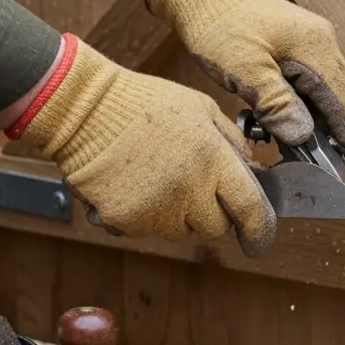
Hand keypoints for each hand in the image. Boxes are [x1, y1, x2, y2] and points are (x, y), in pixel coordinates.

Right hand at [5, 33, 275, 255]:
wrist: (83, 109)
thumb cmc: (144, 104)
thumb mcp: (201, 108)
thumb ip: (232, 142)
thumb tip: (252, 171)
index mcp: (213, 159)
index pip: (251, 209)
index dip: (260, 231)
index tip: (259, 240)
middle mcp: (188, 189)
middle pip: (216, 227)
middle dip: (212, 212)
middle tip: (192, 185)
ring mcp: (156, 209)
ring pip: (182, 231)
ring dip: (178, 215)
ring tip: (157, 177)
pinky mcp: (125, 221)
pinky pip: (147, 231)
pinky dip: (145, 216)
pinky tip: (135, 185)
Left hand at [144, 0, 344, 166]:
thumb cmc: (218, 26)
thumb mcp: (243, 69)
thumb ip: (276, 103)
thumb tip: (303, 136)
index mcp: (316, 49)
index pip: (344, 104)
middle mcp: (324, 44)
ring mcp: (315, 43)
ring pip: (332, 93)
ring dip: (330, 124)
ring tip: (327, 157)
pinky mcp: (301, 46)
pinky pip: (317, 84)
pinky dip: (315, 109)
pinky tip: (305, 127)